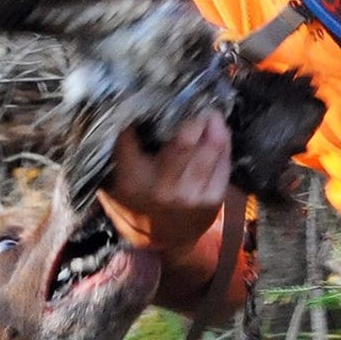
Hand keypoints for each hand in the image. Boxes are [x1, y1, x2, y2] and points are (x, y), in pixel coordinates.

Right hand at [99, 111, 231, 258]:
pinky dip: (223, 144)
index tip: (152, 97)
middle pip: (184, 140)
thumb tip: (130, 111)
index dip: (143, 112)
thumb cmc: (138, 205)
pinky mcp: (213, 199)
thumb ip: (122, 152)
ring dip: (213, 124)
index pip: (135, 135)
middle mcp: (163, 187)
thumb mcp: (116, 182)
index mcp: (134, 180)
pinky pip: (224, 163)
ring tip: (210, 113)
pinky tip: (219, 133)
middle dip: (192, 115)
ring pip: (210, 148)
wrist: (163, 242)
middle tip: (196, 101)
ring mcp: (191, 195)